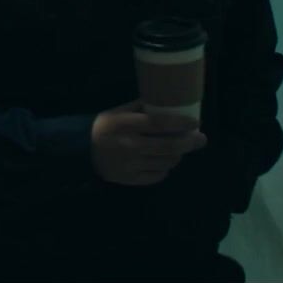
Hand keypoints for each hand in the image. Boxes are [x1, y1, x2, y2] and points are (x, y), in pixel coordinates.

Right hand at [90, 99, 206, 185]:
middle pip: (168, 147)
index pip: (158, 123)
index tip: (195, 122)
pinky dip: (165, 169)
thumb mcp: (117, 112)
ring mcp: (131, 165)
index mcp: (125, 125)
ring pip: (166, 162)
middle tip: (200, 139)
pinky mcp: (130, 179)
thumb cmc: (103, 127)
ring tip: (180, 149)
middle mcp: (130, 146)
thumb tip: (167, 103)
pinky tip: (163, 161)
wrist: (82, 151)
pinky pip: (157, 176)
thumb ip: (140, 108)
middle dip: (189, 143)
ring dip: (178, 155)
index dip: (180, 123)